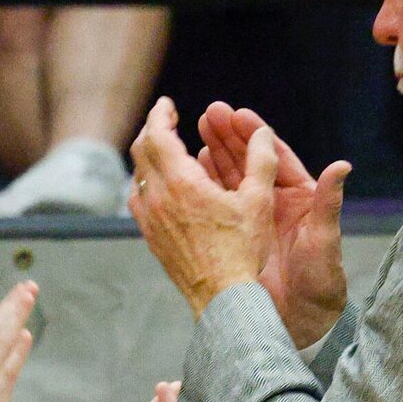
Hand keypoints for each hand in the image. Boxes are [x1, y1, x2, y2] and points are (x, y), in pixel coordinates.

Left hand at [128, 98, 275, 314]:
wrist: (221, 297)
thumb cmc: (243, 249)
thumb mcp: (259, 200)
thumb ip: (262, 160)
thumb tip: (264, 133)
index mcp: (182, 183)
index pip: (158, 135)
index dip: (160, 115)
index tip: (167, 104)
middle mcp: (158, 199)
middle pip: (142, 151)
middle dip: (153, 129)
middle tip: (166, 119)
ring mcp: (150, 220)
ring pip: (138, 176)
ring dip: (149, 157)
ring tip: (165, 149)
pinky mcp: (150, 238)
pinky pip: (140, 200)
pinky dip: (148, 182)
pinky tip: (162, 185)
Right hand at [200, 102, 348, 346]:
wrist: (301, 322)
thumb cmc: (320, 283)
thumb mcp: (325, 240)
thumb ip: (329, 203)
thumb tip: (342, 165)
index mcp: (299, 199)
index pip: (275, 158)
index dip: (255, 135)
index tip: (237, 114)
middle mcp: (275, 205)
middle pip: (249, 163)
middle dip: (228, 138)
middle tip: (208, 114)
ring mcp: (253, 221)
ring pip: (230, 181)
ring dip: (212, 158)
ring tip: (193, 136)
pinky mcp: (236, 238)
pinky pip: (217, 208)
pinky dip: (204, 189)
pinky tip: (188, 174)